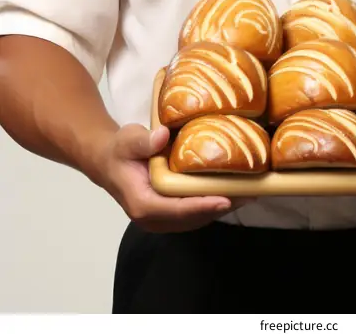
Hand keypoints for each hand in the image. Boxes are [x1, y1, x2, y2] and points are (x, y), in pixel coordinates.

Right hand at [95, 123, 253, 232]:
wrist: (108, 160)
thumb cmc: (119, 150)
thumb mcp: (127, 140)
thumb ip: (142, 140)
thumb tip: (162, 136)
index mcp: (141, 203)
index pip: (175, 209)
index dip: (201, 206)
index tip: (224, 199)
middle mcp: (152, 218)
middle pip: (191, 219)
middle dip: (219, 207)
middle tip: (247, 193)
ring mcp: (161, 219)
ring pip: (195, 219)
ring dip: (220, 208)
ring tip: (247, 193)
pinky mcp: (169, 214)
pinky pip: (193, 214)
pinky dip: (212, 205)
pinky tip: (232, 192)